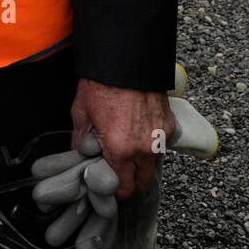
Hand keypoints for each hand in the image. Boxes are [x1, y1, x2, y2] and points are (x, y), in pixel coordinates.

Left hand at [71, 78, 173, 197]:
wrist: (124, 58)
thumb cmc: (101, 84)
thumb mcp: (81, 113)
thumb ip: (81, 141)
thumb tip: (80, 156)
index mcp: (120, 149)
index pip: (123, 189)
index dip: (114, 189)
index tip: (108, 183)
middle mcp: (144, 148)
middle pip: (143, 185)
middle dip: (131, 183)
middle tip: (118, 173)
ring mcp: (159, 137)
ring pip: (154, 167)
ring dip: (142, 166)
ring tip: (127, 151)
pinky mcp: (168, 124)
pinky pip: (161, 146)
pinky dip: (151, 145)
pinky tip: (138, 133)